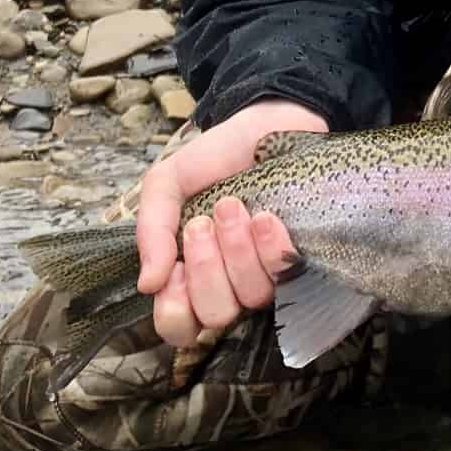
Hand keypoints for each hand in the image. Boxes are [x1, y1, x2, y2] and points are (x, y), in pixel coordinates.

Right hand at [136, 98, 327, 346]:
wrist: (267, 123)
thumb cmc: (216, 158)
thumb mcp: (168, 182)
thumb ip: (151, 229)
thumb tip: (148, 284)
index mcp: (192, 275)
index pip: (179, 327)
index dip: (175, 308)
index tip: (176, 267)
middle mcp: (231, 284)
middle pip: (216, 316)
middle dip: (206, 269)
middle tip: (202, 223)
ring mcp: (269, 274)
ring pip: (251, 297)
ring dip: (237, 251)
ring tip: (233, 206)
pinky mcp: (302, 258)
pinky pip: (288, 277)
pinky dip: (271, 248)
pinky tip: (266, 218)